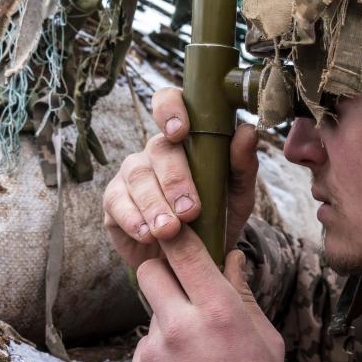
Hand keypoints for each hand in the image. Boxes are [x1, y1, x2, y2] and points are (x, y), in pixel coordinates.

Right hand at [103, 87, 258, 270]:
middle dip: (174, 180)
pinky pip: (116, 202)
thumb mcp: (239, 194)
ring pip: (137, 177)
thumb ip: (244, 164)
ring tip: (170, 230)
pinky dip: (133, 219)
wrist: (199, 258)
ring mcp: (132, 174)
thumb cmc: (219, 216)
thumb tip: (247, 130)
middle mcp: (156, 151)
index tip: (180, 132)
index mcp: (187, 138)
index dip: (170, 110)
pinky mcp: (114, 202)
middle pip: (157, 150)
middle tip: (190, 210)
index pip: (168, 103)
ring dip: (154, 204)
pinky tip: (147, 234)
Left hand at [127, 226, 284, 361]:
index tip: (175, 228)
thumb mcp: (265, 339)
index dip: (177, 234)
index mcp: (218, 311)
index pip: (185, 252)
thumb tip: (234, 258)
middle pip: (149, 273)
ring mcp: (152, 351)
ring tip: (196, 359)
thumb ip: (244, 294)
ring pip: (152, 316)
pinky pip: (146, 351)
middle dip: (162, 273)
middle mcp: (179, 324)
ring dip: (169, 325)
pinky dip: (161, 358)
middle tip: (182, 290)